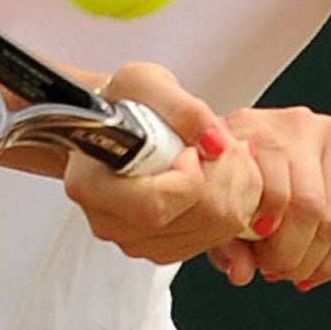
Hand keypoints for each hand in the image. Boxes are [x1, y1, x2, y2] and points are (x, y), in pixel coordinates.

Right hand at [61, 62, 261, 264]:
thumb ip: (182, 109)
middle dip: (227, 175)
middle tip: (224, 142)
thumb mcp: (146, 82)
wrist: (115, 123)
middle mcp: (112, 222)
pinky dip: (234, 203)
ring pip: (214, 232)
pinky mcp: (162, 247)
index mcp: (94, 184)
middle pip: (194, 220)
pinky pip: (217, 237)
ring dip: (237, 187)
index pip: (155, 207)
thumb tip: (215, 142)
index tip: (192, 146)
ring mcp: (137, 240)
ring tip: (226, 152)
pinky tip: (225, 174)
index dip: (190, 177)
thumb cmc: (122, 102)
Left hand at [206, 105, 330, 291]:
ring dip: (311, 261)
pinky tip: (315, 269)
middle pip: (303, 203)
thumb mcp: (233, 207)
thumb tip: (240, 274)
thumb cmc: (259, 183)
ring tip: (293, 272)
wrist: (315, 155)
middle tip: (276, 270)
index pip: (260, 180)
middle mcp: (292, 123)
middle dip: (289, 253)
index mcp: (247, 125)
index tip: (254, 248)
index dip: (255, 224)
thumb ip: (227, 243)